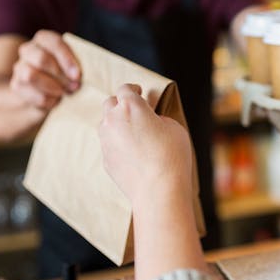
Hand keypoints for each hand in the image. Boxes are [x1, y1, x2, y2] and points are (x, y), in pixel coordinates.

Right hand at [10, 30, 80, 110]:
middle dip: (61, 75)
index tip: (78, 75)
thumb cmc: (64, 76)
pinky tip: (55, 101)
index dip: (66, 58)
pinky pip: (30, 93)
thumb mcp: (72, 67)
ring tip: (64, 93)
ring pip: (30, 75)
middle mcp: (29, 50)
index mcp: (44, 40)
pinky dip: (47, 100)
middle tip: (75, 86)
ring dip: (52, 87)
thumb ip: (77, 65)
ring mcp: (20, 68)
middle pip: (41, 59)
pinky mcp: (16, 86)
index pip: (53, 42)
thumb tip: (88, 71)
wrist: (42, 95)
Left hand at [99, 84, 193, 204]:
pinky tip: (133, 153)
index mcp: (130, 106)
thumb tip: (151, 122)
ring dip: (117, 124)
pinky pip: (109, 145)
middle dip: (121, 104)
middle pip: (110, 103)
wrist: (158, 190)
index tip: (139, 92)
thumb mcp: (174, 127)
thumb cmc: (171, 156)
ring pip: (106, 124)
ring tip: (133, 133)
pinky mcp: (105, 160)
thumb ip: (159, 119)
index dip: (133, 89)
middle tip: (134, 110)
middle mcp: (113, 120)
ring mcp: (106, 141)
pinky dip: (117, 144)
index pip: (125, 88)